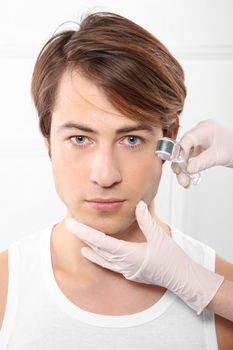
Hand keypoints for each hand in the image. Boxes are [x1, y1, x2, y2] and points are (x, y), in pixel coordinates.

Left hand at [65, 200, 223, 314]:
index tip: (71, 223)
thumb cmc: (172, 259)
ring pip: (101, 258)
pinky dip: (97, 257)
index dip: (84, 232)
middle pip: (97, 249)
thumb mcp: (159, 237)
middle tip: (70, 223)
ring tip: (78, 237)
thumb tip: (138, 204)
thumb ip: (146, 220)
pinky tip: (90, 253)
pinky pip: (107, 265)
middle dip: (82, 236)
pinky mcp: (129, 273)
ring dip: (88, 246)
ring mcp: (125, 270)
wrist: (182, 279)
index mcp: (129, 255)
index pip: (100, 242)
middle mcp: (123, 264)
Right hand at [171, 119, 232, 187]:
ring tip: (185, 182)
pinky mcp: (202, 150)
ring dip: (184, 169)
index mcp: (204, 129)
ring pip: (185, 156)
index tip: (180, 167)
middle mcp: (201, 134)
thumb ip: (202, 162)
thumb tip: (188, 168)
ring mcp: (201, 142)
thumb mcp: (218, 156)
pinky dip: (190, 169)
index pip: (185, 140)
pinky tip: (189, 178)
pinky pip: (191, 159)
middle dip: (181, 165)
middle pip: (183, 149)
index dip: (180, 154)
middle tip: (182, 178)